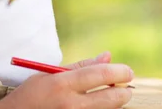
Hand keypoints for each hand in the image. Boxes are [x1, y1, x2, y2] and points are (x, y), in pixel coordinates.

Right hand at [0, 53, 134, 108]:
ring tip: (113, 94)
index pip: (98, 75)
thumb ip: (80, 66)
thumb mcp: (51, 74)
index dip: (118, 72)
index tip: (128, 71)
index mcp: (62, 84)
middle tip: (128, 86)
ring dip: (114, 102)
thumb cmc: (32, 94)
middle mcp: (70, 104)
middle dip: (123, 91)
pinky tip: (99, 104)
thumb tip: (107, 56)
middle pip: (109, 98)